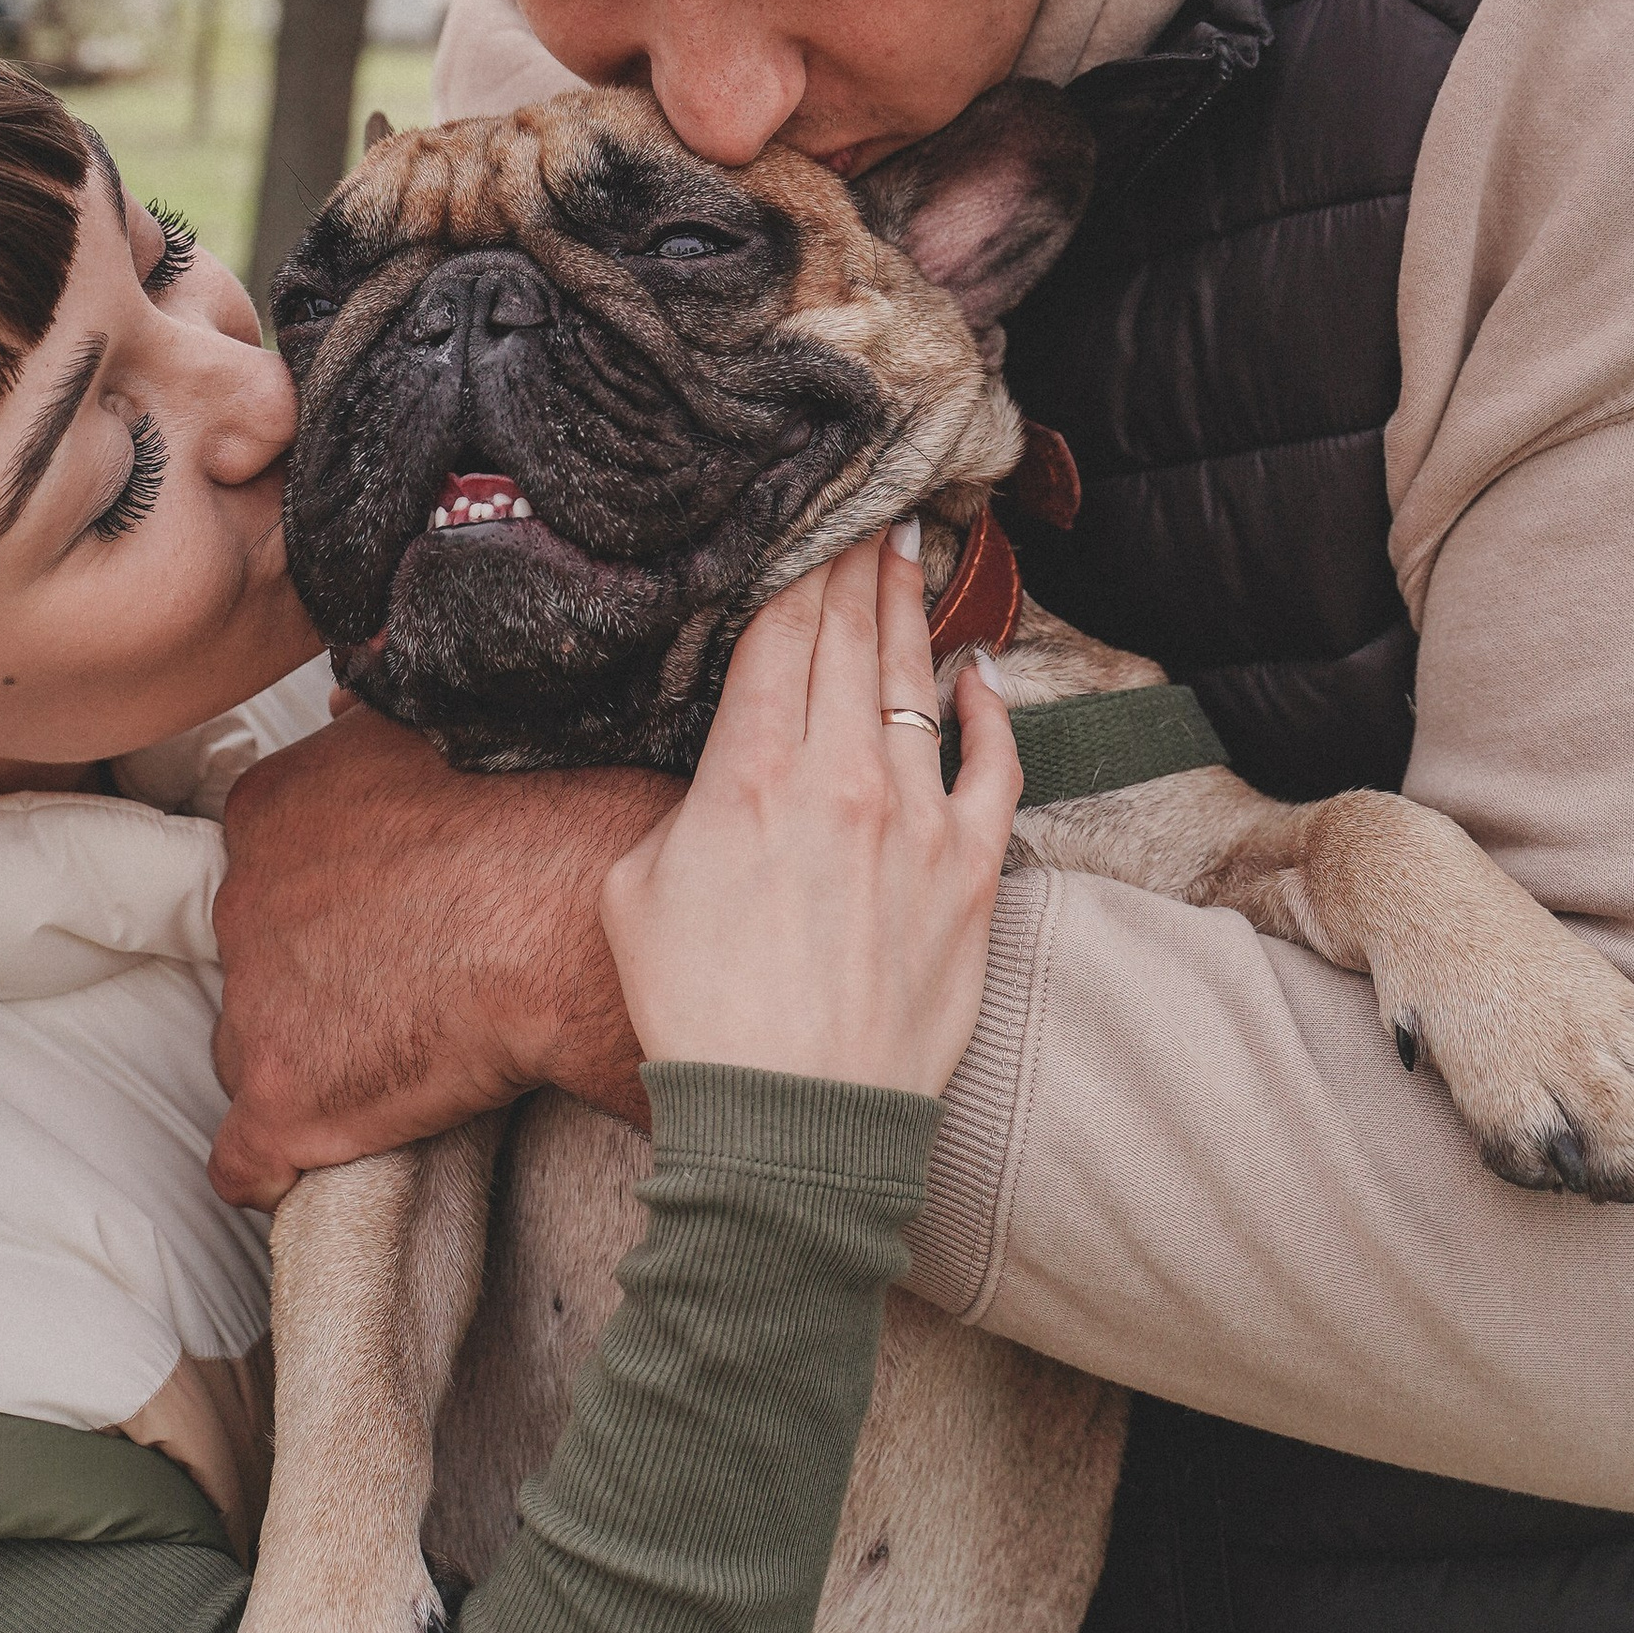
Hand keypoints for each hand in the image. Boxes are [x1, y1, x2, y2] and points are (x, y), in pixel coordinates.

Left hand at [207, 703, 673, 1205]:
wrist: (574, 915)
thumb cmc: (538, 811)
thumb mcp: (435, 729)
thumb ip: (366, 734)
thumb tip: (339, 716)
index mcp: (270, 810)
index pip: (265, 872)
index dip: (326, 907)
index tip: (384, 924)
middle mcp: (242, 901)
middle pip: (259, 961)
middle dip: (318, 982)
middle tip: (409, 990)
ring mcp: (254, 1004)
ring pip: (256, 1051)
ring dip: (315, 1065)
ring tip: (405, 1066)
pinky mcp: (284, 1099)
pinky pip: (248, 1162)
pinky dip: (289, 1166)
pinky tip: (342, 1158)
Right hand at [602, 531, 1021, 1094]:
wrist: (789, 1124)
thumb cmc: (697, 1015)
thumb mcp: (636, 888)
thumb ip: (682, 804)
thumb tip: (721, 769)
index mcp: (749, 774)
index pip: (779, 635)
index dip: (798, 568)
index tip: (813, 519)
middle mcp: (841, 778)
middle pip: (853, 640)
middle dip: (859, 565)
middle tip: (874, 507)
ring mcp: (917, 822)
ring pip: (921, 684)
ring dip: (915, 614)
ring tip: (915, 557)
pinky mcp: (972, 874)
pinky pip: (997, 767)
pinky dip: (993, 712)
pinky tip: (981, 673)